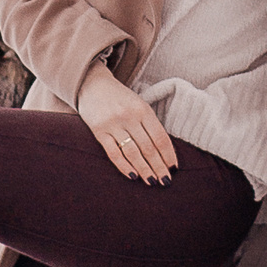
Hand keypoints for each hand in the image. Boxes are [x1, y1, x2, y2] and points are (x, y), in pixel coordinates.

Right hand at [78, 61, 177, 184]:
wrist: (92, 84)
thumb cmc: (120, 98)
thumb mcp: (138, 104)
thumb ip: (149, 124)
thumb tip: (164, 152)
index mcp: (143, 109)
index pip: (160, 137)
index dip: (168, 155)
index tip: (174, 168)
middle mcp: (129, 116)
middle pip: (148, 148)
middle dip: (159, 167)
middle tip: (166, 181)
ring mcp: (113, 124)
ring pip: (132, 153)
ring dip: (144, 170)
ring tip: (152, 182)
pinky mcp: (98, 131)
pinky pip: (113, 153)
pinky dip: (124, 167)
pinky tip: (133, 176)